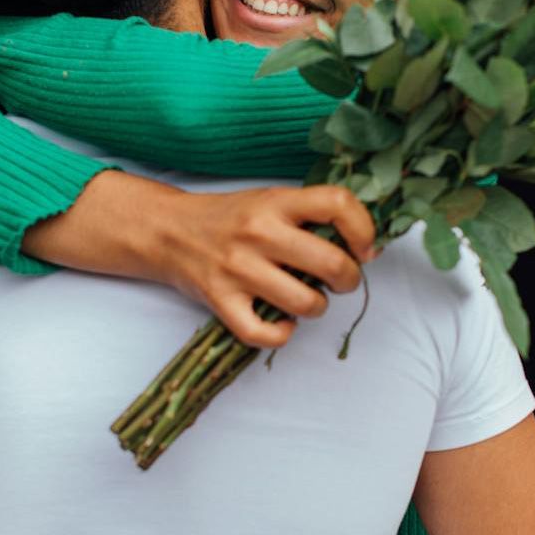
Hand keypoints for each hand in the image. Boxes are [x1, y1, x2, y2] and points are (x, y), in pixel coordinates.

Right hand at [23, 172, 375, 347]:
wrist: (167, 230)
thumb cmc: (230, 218)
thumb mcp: (269, 200)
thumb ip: (310, 215)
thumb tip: (364, 246)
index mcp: (276, 202)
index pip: (338, 203)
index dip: (364, 228)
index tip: (366, 248)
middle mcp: (259, 232)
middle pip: (331, 263)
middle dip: (349, 278)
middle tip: (341, 279)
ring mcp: (239, 269)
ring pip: (306, 303)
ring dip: (318, 307)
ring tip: (308, 298)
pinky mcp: (220, 300)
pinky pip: (263, 333)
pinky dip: (282, 334)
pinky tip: (282, 322)